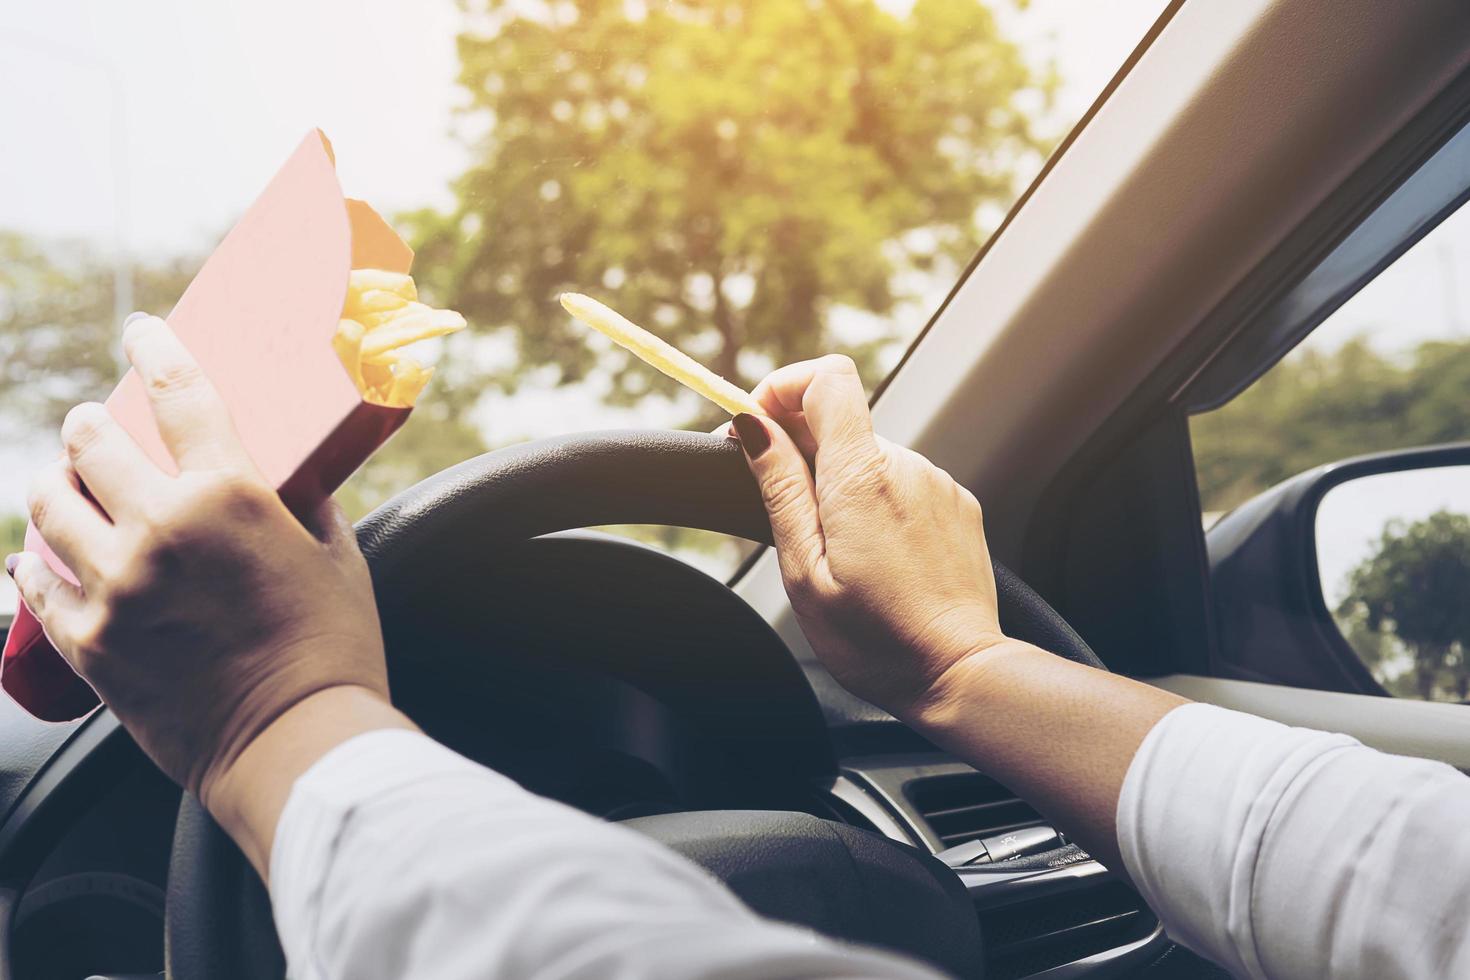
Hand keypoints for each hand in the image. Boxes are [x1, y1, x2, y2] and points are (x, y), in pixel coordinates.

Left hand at [10, 316, 389, 806]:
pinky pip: (33, 584)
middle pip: (93, 443)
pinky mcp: (88, 645)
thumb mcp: (339, 557)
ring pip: (48, 505)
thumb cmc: (332, 649)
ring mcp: (115, 588)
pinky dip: (32, 561)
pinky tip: (35, 554)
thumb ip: (307, 505)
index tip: (142, 331)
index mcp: (230, 496)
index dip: (155, 349)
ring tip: (59, 480)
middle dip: (89, 423)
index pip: (179, 392)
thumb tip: (291, 479)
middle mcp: (161, 529)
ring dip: (51, 481)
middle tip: (92, 423)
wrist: (297, 743)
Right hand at [731, 355, 1004, 720]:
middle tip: (781, 510)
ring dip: (839, 485)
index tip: (756, 428)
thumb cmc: (876, 640)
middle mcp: (907, 466)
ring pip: (869, 457)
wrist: (959, 674)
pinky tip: (874, 557)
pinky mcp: (956, 505)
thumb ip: (780, 489)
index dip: (783, 388)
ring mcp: (937, 483)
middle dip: (801, 452)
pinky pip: (901, 483)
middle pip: (841, 422)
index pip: (827, 379)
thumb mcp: (805, 570)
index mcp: (862, 477)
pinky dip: (876, 504)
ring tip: (835, 551)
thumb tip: (754, 427)